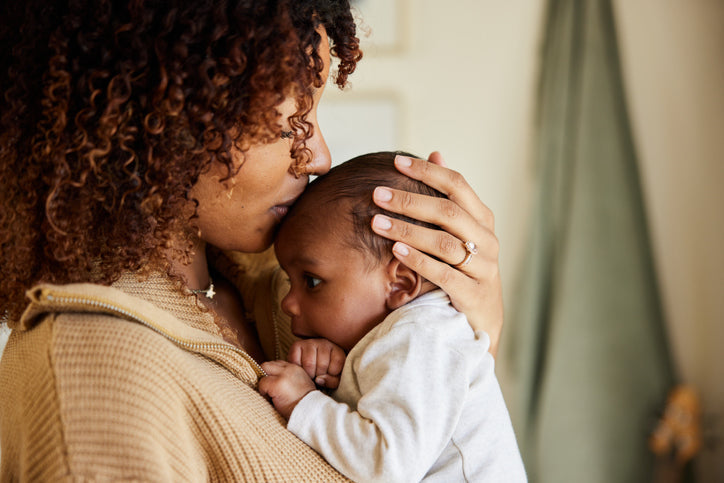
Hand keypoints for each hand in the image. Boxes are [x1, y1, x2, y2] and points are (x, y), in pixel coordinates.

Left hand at [259, 360, 315, 419]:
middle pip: (268, 364)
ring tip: (270, 394)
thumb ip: (289, 378)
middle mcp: (290, 368)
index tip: (274, 384)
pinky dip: (263, 392)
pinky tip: (271, 400)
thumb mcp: (301, 385)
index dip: (273, 374)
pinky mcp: (276, 384)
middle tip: (269, 389)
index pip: (278, 364)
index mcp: (296, 368)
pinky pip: (262, 383)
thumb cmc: (304, 403)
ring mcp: (283, 375)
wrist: (310, 412)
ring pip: (264, 370)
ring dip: (264, 382)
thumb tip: (275, 378)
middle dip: (265, 375)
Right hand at [287, 338, 345, 388]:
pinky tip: (302, 369)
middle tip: (317, 375)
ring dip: (309, 373)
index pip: (337, 364)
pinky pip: (296, 360)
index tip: (328, 375)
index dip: (332, 375)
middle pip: (322, 364)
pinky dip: (298, 369)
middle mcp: (324, 343)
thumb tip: (319, 379)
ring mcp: (310, 342)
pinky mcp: (297, 345)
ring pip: (309, 363)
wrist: (312, 364)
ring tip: (310, 373)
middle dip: (319, 375)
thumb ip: (333, 381)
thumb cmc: (326, 373)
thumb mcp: (335, 379)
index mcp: (337, 350)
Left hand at [371, 152, 502, 356]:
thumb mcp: (461, 231)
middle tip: (378, 194)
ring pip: (444, 242)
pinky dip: (419, 260)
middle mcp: (487, 240)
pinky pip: (444, 273)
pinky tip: (395, 250)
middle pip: (448, 211)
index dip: (428, 171)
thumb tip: (436, 152)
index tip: (396, 161)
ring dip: (408, 230)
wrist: (482, 321)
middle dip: (410, 200)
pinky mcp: (473, 294)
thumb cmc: (464, 268)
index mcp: (483, 219)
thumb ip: (449, 196)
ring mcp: (483, 268)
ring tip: (377, 222)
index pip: (458, 185)